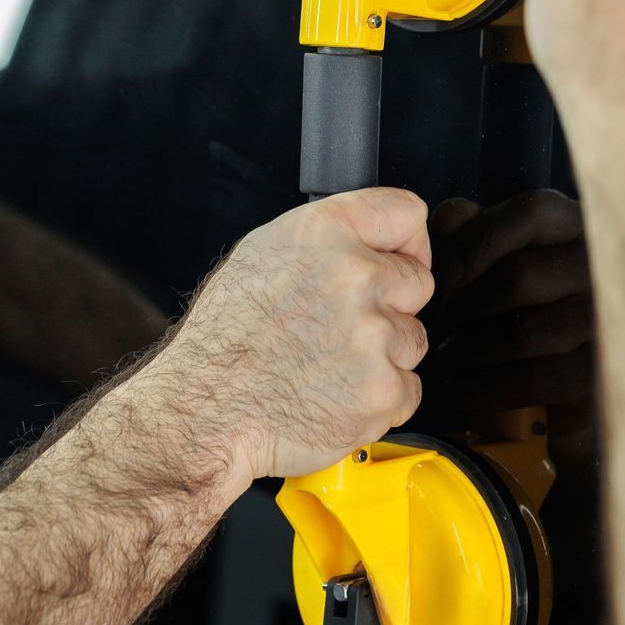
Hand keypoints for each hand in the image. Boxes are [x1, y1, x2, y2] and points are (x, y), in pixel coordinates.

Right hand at [148, 189, 433, 480]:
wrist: (206, 410)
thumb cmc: (225, 340)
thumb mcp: (261, 255)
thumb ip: (326, 240)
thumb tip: (368, 241)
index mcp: (326, 233)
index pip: (407, 213)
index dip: (404, 241)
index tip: (396, 258)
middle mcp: (356, 277)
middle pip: (418, 281)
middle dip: (390, 304)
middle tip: (342, 326)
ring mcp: (375, 335)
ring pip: (413, 338)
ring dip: (384, 354)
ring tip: (329, 364)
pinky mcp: (384, 389)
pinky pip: (408, 388)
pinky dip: (380, 397)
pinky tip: (336, 393)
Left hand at [427, 191, 596, 460]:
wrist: (584, 368)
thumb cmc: (532, 295)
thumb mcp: (507, 250)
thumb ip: (473, 227)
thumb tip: (445, 222)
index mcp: (580, 227)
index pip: (531, 214)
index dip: (477, 241)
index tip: (442, 275)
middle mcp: (602, 270)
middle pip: (519, 278)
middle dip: (466, 304)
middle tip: (445, 322)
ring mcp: (606, 324)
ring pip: (522, 333)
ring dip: (469, 348)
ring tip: (448, 355)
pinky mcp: (600, 377)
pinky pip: (533, 381)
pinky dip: (484, 388)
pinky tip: (459, 389)